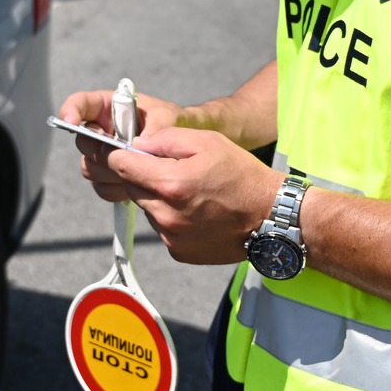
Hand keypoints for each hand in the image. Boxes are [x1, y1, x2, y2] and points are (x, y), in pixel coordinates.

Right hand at [57, 88, 183, 202]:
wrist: (187, 146)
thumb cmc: (175, 122)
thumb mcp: (167, 118)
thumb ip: (153, 129)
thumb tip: (136, 146)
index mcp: (110, 107)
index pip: (81, 105)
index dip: (70, 111)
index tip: (70, 122)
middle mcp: (102, 130)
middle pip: (83, 142)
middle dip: (101, 152)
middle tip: (122, 156)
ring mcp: (105, 154)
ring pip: (90, 167)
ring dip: (110, 173)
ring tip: (136, 172)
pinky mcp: (111, 175)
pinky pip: (101, 186)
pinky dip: (116, 189)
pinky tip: (135, 186)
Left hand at [105, 128, 281, 265]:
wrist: (270, 217)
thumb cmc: (242, 176)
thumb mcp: (208, 141)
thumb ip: (166, 139)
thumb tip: (138, 144)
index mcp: (169, 183)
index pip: (120, 166)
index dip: (124, 155)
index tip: (133, 153)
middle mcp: (165, 214)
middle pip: (132, 188)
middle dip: (145, 177)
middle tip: (174, 172)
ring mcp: (170, 236)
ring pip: (148, 209)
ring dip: (160, 199)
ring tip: (191, 194)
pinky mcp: (178, 251)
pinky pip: (162, 229)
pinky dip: (172, 219)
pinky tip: (196, 212)